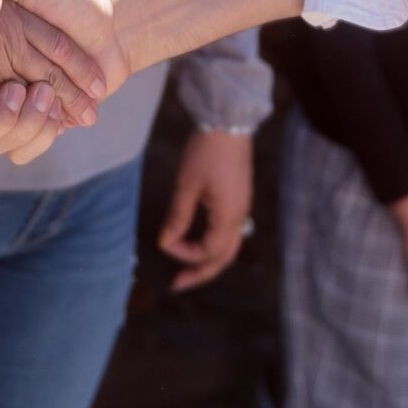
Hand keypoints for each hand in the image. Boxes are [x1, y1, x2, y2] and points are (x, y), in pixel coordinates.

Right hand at [0, 0, 130, 163]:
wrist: (111, 23)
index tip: (13, 88)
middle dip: (10, 119)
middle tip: (40, 92)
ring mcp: (3, 107)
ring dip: (31, 127)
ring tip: (54, 99)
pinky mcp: (28, 126)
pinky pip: (21, 152)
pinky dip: (44, 137)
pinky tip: (65, 114)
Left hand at [160, 129, 253, 291]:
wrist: (229, 123)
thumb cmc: (206, 151)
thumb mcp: (186, 184)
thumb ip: (178, 216)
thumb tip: (165, 242)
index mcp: (228, 216)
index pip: (207, 251)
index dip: (184, 253)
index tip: (164, 244)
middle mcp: (240, 217)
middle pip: (224, 257)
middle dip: (201, 273)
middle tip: (178, 284)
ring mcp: (243, 208)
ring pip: (230, 247)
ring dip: (210, 261)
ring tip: (190, 270)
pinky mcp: (240, 199)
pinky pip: (231, 233)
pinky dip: (216, 245)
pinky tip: (201, 243)